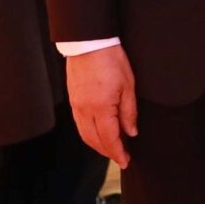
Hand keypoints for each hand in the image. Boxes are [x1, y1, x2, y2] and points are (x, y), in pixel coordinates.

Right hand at [66, 45, 137, 166]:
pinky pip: (79, 123)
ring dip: (97, 144)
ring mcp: (76, 105)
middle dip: (107, 152)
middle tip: (120, 157)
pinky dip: (89, 133)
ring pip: (85, 134)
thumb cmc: (111, 60)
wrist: (89, 42)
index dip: (118, 153)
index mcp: (101, 108)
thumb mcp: (128, 86)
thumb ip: (129, 112)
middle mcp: (85, 110)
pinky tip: (98, 131)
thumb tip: (131, 132)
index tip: (126, 161)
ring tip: (111, 147)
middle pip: (94, 141)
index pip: (109, 139)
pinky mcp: (73, 99)